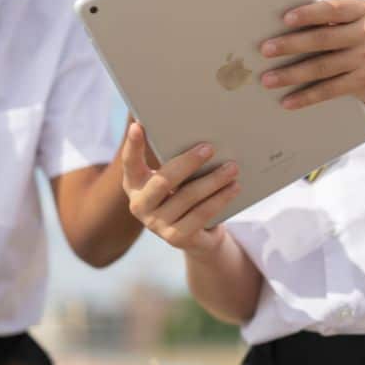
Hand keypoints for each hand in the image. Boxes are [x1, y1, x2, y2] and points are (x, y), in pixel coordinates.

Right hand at [121, 122, 239, 256]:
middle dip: (188, 163)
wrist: (196, 235)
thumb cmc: (183, 194)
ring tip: (232, 167)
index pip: (130, 162)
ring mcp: (156, 224)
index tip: (138, 126)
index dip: (133, 145)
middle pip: (163, 181)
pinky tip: (234, 187)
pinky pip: (201, 214)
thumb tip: (198, 135)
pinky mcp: (175, 238)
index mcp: (135, 183)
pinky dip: (220, 199)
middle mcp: (140, 205)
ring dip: (213, 180)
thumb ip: (175, 159)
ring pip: (188, 197)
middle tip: (209, 148)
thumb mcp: (174, 177)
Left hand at [260, 0, 364, 109]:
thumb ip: (329, 23)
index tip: (284, 19)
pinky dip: (306, 97)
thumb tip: (281, 30)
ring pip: (322, 67)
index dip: (308, 14)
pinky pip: (330, 90)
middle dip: (290, 45)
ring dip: (291, 74)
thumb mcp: (356, 25)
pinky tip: (288, 100)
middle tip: (265, 50)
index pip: (331, 9)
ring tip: (268, 79)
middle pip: (322, 39)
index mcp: (361, 10)